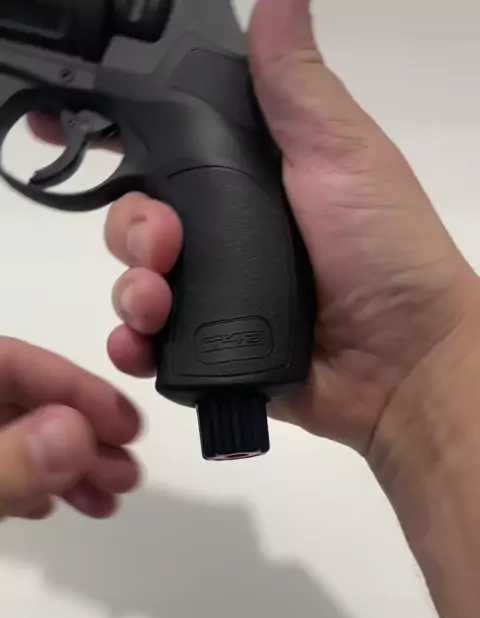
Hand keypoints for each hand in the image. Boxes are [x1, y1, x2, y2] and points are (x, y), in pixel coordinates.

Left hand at [0, 338, 140, 520]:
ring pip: (15, 438)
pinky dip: (36, 482)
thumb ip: (10, 464)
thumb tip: (75, 432)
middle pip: (21, 401)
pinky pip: (1, 467)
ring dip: (68, 463)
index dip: (73, 385)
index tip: (124, 424)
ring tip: (108, 497)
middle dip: (82, 433)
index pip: (10, 361)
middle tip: (126, 470)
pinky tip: (59, 503)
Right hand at [37, 0, 479, 456]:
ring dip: (130, 290)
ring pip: (137, 284)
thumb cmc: (386, 252)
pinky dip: (136, 346)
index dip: (128, 145)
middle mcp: (226, 237)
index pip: (171, 155)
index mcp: (250, 183)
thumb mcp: (343, 155)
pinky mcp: (212, 353)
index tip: (83, 136)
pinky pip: (153, 346)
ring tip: (156, 303)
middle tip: (165, 246)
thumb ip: (296, 88)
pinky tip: (143, 344)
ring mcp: (216, 298)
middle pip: (141, 221)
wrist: (404, 363)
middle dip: (135, 230)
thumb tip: (277, 0)